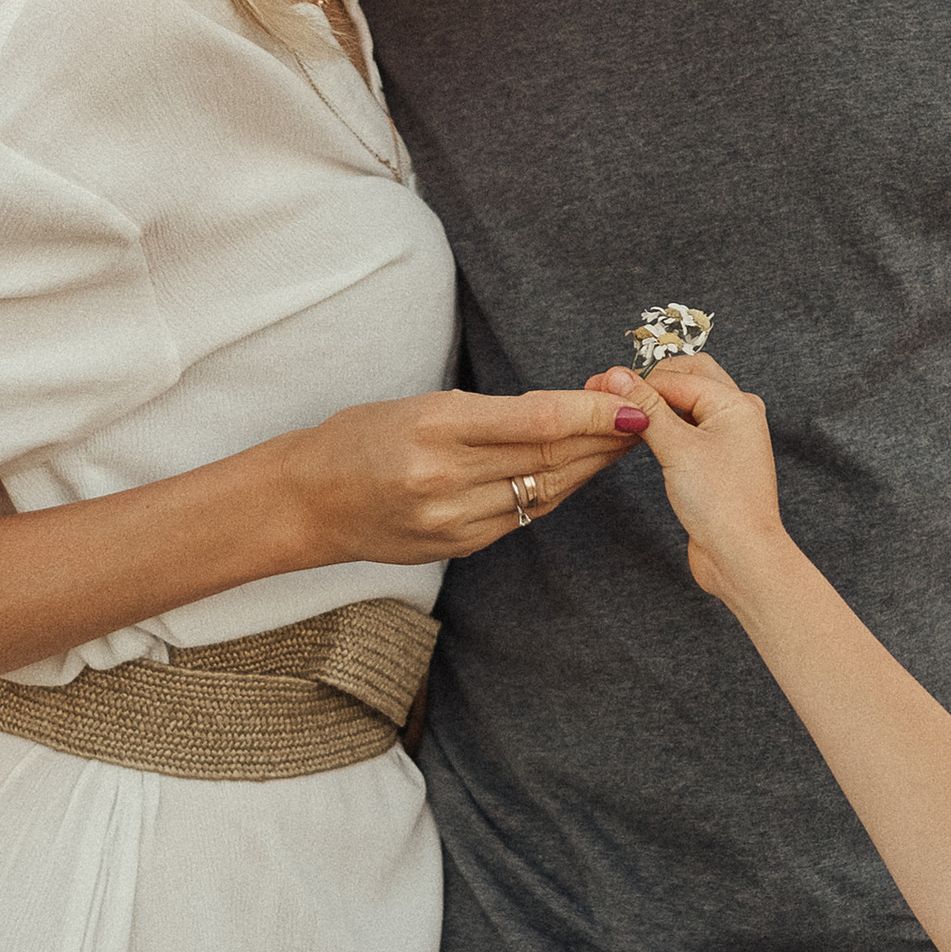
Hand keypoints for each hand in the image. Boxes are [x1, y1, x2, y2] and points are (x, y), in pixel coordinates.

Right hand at [289, 385, 650, 562]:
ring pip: (542, 493)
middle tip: (642, 418)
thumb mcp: (420, 405)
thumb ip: (490, 413)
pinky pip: (520, 517)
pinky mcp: (457, 548)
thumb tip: (563, 409)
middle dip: (602, 441)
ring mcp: (453, 521)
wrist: (308, 502)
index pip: (536, 422)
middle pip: (548, 460)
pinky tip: (575, 474)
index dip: (591, 415)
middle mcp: (447, 479)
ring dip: (587, 469)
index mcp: (436, 428)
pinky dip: (553, 494)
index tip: (630, 404)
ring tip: (619, 444)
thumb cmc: (360, 438)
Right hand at [589, 353, 787, 603]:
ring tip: (623, 410)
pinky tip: (643, 432)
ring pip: (687, 403)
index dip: (637, 381)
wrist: (740, 556)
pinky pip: (688, 428)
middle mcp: (737, 415)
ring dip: (657, 403)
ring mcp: (729, 438)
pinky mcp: (717, 460)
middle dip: (650, 382)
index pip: (677, 376)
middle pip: (688, 378)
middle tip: (613, 392)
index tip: (601, 384)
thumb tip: (618, 376)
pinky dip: (665, 425)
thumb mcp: (677, 448)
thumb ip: (647, 409)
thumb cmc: (723, 505)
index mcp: (736, 403)